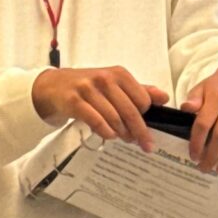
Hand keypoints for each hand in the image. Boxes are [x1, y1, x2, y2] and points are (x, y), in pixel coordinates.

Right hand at [32, 66, 168, 152]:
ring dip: (122, 133)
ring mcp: (88, 89)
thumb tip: (164, 98)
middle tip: (144, 144)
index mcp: (119, 74)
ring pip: (114, 118)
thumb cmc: (88, 87)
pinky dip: (106, 132)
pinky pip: (96, 120)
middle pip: (131, 111)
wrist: (53, 86)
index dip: (147, 117)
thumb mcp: (115, 84)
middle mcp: (105, 78)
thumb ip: (139, 90)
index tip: (148, 131)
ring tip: (124, 139)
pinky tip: (110, 136)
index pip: (143, 99)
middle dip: (139, 131)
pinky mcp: (74, 101)